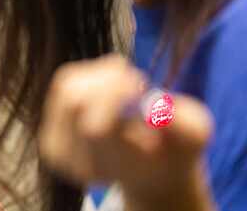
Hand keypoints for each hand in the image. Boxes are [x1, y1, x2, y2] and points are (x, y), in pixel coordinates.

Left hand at [39, 55, 214, 209]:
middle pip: (74, 100)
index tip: (143, 86)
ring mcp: (55, 143)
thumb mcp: (196, 136)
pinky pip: (65, 82)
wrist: (151, 168)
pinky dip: (91, 75)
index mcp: (106, 171)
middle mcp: (72, 162)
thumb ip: (185, 124)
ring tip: (129, 84)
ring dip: (101, 75)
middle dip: (109, 81)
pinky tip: (113, 87)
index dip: (116, 96)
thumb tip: (155, 107)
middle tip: (137, 81)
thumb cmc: (175, 149)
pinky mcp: (51, 122)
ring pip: (67, 85)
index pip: (95, 127)